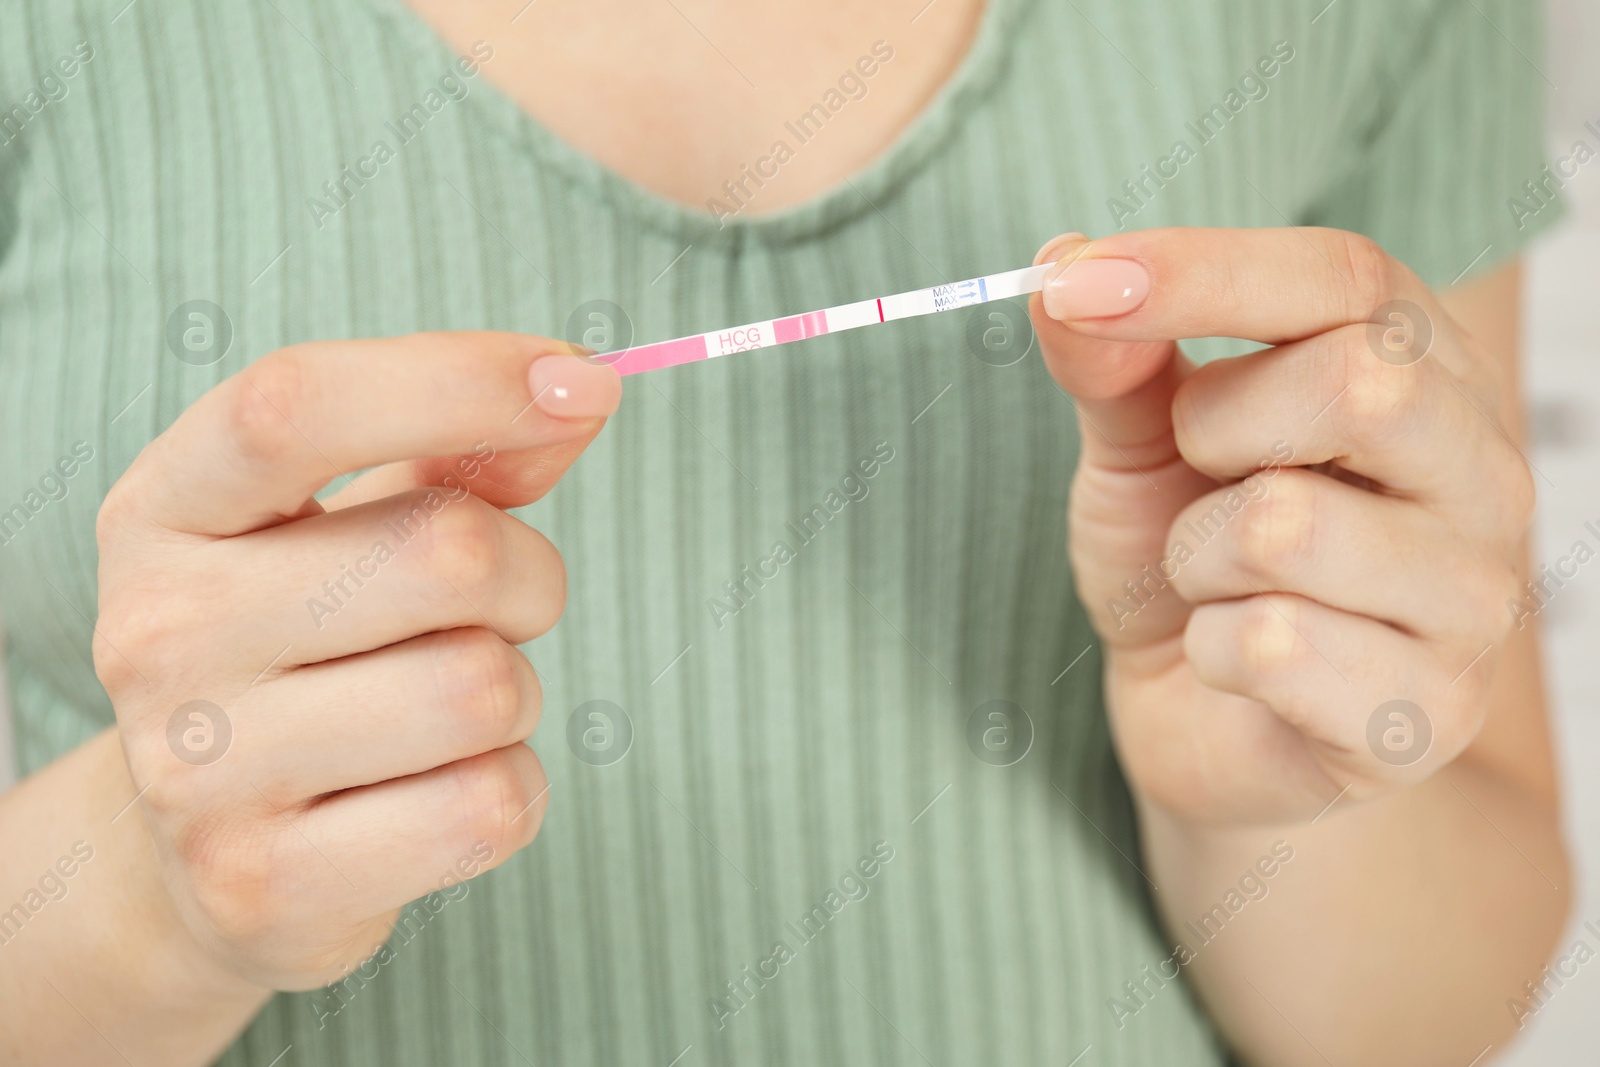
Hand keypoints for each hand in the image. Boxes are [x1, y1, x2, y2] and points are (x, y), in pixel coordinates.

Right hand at [93, 332, 618, 988]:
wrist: (205, 858)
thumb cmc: (309, 650)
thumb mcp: (351, 525)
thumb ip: (464, 452)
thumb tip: (579, 391)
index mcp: (166, 511)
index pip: (297, 406)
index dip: (461, 377)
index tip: (585, 381)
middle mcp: (158, 633)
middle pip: (447, 554)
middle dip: (524, 577)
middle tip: (490, 612)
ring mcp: (199, 771)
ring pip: (485, 689)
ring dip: (514, 696)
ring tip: (442, 711)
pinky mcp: (264, 884)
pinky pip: (489, 807)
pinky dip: (507, 792)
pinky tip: (432, 794)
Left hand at [1031, 228, 1530, 824]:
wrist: (1205, 723)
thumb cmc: (1189, 563)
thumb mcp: (1140, 447)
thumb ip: (1116, 360)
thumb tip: (1061, 262)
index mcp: (1424, 370)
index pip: (1347, 278)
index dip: (1204, 269)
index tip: (1073, 284)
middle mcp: (1480, 472)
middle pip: (1363, 384)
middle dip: (1215, 430)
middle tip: (1197, 476)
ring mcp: (1470, 600)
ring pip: (1289, 526)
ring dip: (1197, 558)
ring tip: (1217, 582)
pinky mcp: (1430, 715)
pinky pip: (1272, 647)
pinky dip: (1210, 649)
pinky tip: (1237, 661)